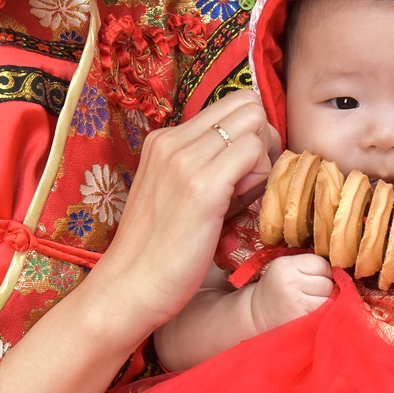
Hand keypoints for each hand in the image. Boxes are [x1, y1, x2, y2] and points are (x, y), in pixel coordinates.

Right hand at [91, 89, 281, 334]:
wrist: (128, 288)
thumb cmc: (158, 253)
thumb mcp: (179, 197)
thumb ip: (210, 171)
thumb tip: (254, 160)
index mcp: (164, 140)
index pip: (230, 105)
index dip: (251, 135)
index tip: (247, 172)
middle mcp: (172, 140)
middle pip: (247, 104)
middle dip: (264, 138)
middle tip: (256, 181)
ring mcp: (184, 160)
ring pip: (254, 122)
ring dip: (265, 157)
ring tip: (249, 195)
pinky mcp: (201, 186)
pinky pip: (253, 152)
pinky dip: (263, 175)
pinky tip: (247, 205)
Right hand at [248, 254, 333, 333]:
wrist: (255, 315)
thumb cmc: (277, 290)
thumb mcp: (286, 270)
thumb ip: (309, 267)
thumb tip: (341, 273)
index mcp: (285, 266)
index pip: (322, 264)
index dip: (323, 273)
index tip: (313, 281)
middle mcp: (289, 282)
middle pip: (327, 283)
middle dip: (325, 289)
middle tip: (311, 295)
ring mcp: (295, 303)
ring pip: (329, 299)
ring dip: (326, 303)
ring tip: (311, 305)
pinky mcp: (300, 320)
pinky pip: (325, 313)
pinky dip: (323, 314)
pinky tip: (312, 314)